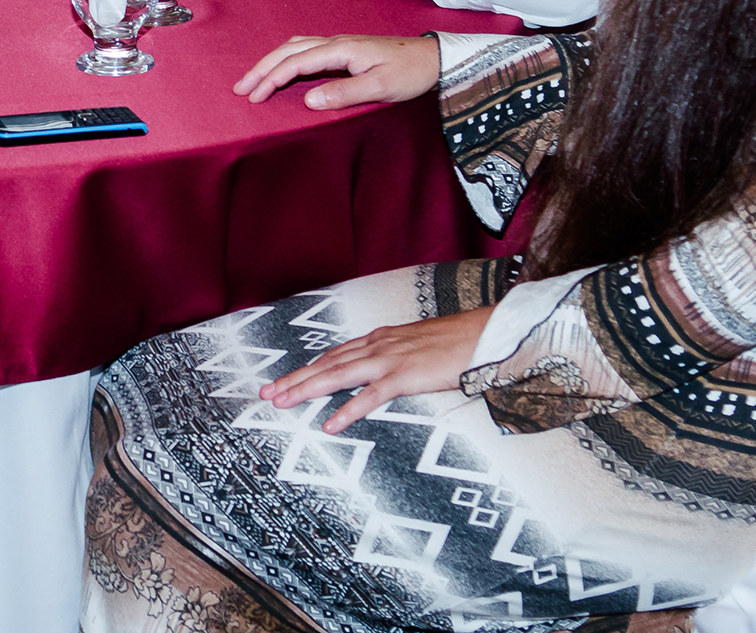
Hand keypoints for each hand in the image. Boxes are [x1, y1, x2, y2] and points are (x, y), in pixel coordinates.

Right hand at [233, 33, 438, 109]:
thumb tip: (308, 99)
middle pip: (288, 50)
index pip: (296, 62)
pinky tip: (283, 68)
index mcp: (341, 49)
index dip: (272, 79)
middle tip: (240, 88)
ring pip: (295, 47)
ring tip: (254, 79)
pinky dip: (286, 58)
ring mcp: (340, 44)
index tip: (254, 97)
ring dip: (271, 62)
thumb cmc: (410, 73)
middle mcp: (336, 42)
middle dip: (261, 68)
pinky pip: (305, 49)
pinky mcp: (345, 50)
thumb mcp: (381, 87)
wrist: (434, 59)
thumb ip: (344, 93)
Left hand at [259, 309, 491, 433]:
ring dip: (307, 389)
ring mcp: (390, 359)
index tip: (285, 379)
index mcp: (381, 339)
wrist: (488, 332)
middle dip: (295, 378)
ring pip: (338, 375)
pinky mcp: (406, 376)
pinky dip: (348, 411)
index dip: (308, 367)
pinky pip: (371, 396)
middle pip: (327, 364)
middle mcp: (378, 345)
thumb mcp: (420, 347)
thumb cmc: (460, 342)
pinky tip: (330, 425)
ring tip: (283, 402)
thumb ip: (399, 356)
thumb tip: (385, 372)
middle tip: (267, 393)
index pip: (335, 355)